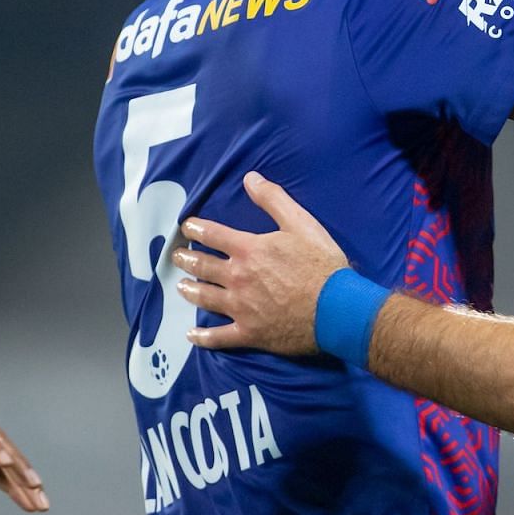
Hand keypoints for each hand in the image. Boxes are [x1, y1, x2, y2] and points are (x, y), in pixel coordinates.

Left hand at [174, 172, 349, 354]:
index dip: (196, 229)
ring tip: (181, 286)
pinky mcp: (249, 332)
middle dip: (187, 259)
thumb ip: (274, 200)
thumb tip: (250, 178)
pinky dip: (203, 337)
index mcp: (249, 250)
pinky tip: (192, 335)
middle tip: (177, 256)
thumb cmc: (322, 265)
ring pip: (205, 298)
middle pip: (203, 267)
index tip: (186, 227)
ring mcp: (241, 307)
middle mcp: (238, 278)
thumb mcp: (302, 224)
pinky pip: (219, 337)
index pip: (213, 235)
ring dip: (190, 291)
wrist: (336, 309)